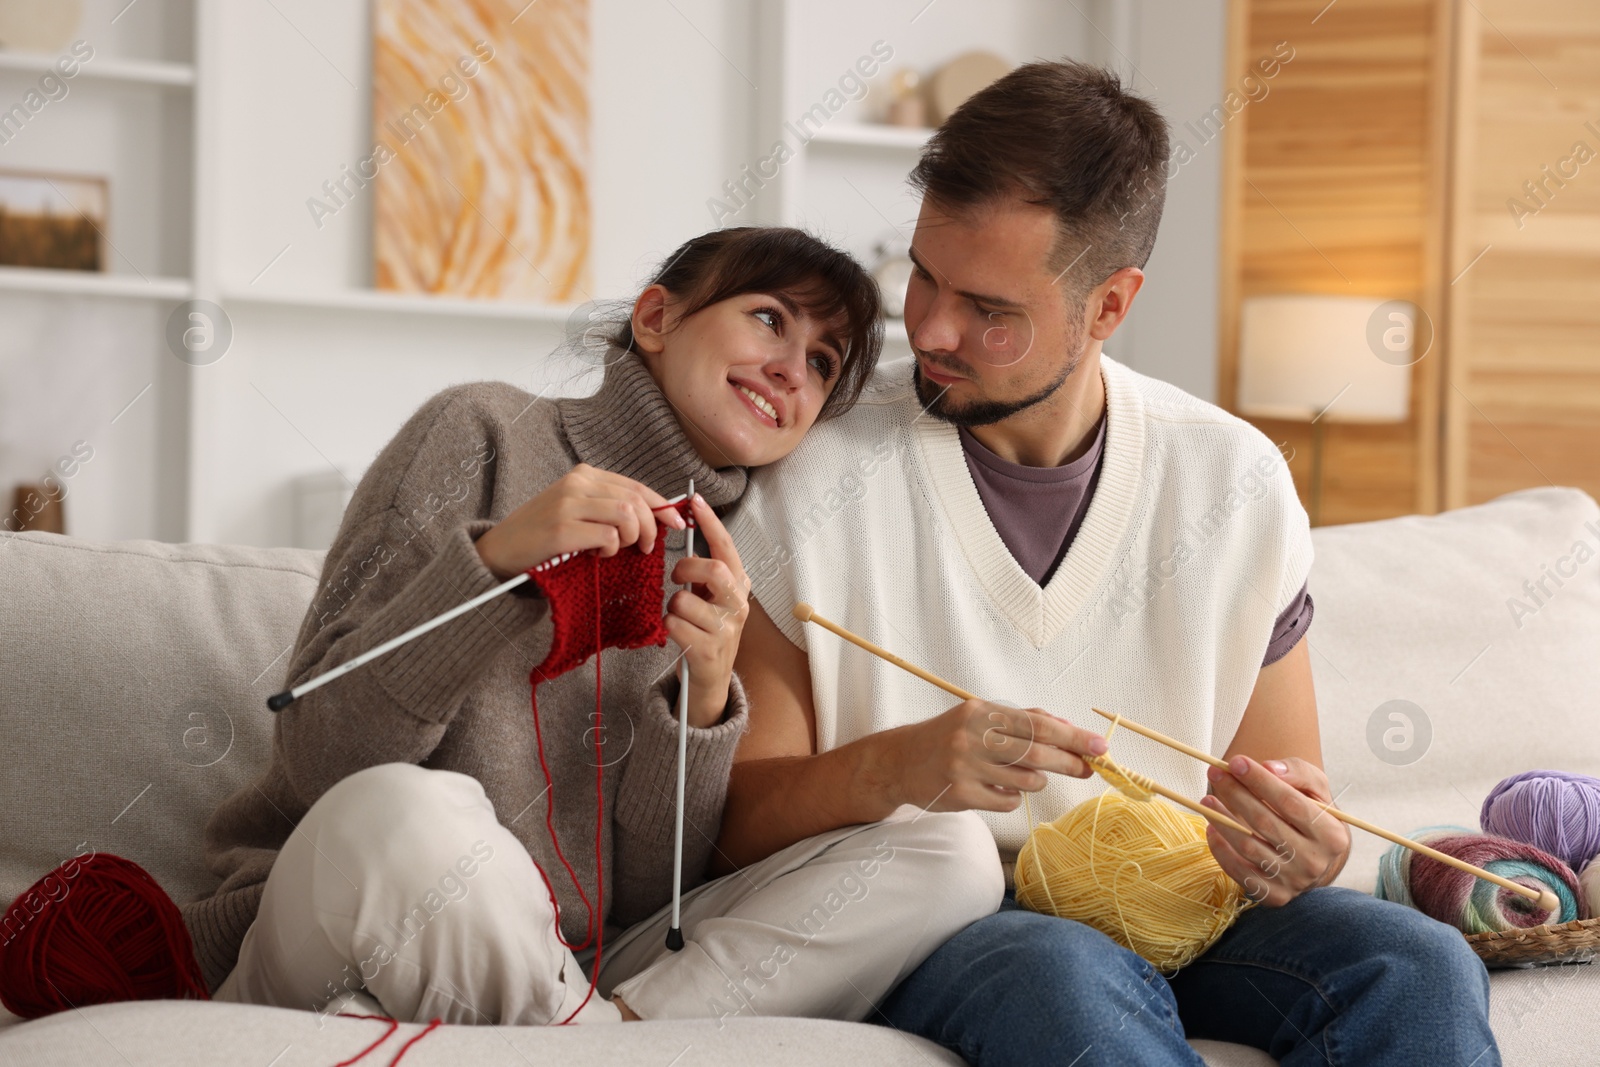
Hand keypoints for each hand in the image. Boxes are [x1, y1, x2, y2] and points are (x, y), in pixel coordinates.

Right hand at [476, 464, 685, 579]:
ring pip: (627, 516)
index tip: (677, 523)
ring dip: (630, 539)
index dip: (662, 505)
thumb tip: (656, 516)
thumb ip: (609, 507)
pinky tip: (596, 556)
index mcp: (583, 475)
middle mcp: (577, 483)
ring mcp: (568, 505)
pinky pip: (607, 538)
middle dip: (650, 527)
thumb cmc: (542, 534)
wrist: (498, 551)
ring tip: (615, 550)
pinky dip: (611, 550)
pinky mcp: (561, 530)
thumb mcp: (577, 510)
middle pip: (636, 501)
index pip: (636, 486)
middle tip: (644, 548)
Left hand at [665, 495, 750, 728]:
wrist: (711, 679)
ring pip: (684, 601)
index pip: (726, 547)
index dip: (710, 522)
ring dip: (672, 607)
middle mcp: (738, 605)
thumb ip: (705, 570)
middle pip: (714, 570)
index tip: (695, 501)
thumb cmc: (706, 630)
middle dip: (686, 568)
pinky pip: (674, 625)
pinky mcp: (709, 651)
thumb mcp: (712, 598)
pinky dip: (667, 627)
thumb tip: (686, 528)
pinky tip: (677, 634)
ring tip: (679, 616)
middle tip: (676, 577)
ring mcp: (726, 630)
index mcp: (739, 586)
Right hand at [864, 699, 1108, 814]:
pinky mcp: (961, 795)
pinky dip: (1012, 797)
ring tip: (1024, 775)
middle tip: (1090, 768)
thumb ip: (1022, 719)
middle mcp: (971, 737)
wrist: (899, 761)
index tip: (1099, 746)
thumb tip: (1066, 725)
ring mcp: (965, 768)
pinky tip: (997, 788)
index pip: (1037, 724)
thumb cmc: (947, 736)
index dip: (1073, 736)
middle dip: (1070, 762)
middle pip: (1037, 753)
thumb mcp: (979, 717)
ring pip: (1026, 781)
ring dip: (1036, 780)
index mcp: (980, 712)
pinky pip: (1007, 801)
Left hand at [1201, 756, 1350, 906]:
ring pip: (1249, 848)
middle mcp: (1314, 862)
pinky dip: (1221, 850)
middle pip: (1265, 824)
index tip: (1236, 762)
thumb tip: (1269, 768)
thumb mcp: (1316, 789)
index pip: (1290, 803)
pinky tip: (1211, 828)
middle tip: (1215, 772)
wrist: (1319, 859)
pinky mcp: (1274, 896)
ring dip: (1222, 820)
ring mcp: (1293, 882)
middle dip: (1236, 794)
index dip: (1260, 781)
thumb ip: (1297, 772)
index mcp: (1332, 834)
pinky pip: (1240, 873)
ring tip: (1207, 799)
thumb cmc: (1313, 814)